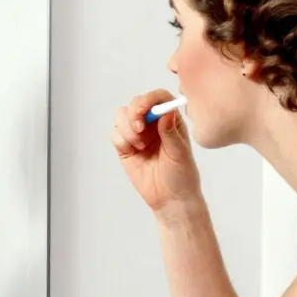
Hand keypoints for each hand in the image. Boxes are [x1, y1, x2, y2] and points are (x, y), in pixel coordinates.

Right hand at [111, 89, 201, 215]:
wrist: (170, 199)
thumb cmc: (181, 175)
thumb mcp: (180, 153)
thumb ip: (171, 133)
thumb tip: (165, 112)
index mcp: (170, 120)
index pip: (158, 98)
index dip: (149, 99)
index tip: (143, 110)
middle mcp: (153, 123)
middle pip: (136, 103)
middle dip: (134, 113)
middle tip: (139, 129)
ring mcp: (138, 134)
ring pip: (122, 116)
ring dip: (127, 128)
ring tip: (139, 145)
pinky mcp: (126, 147)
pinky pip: (115, 133)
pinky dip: (120, 139)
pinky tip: (133, 151)